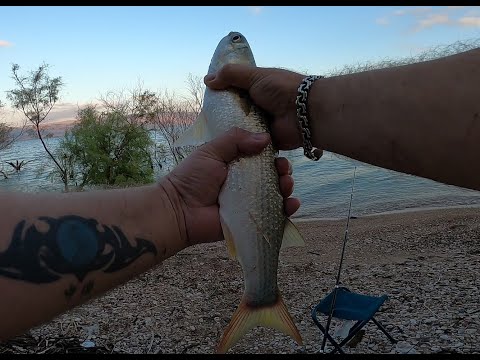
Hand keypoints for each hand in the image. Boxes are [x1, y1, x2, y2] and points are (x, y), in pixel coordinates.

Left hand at [164, 127, 299, 245]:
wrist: (179, 210)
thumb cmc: (192, 178)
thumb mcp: (212, 151)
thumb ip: (236, 139)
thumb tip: (266, 138)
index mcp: (237, 165)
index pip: (262, 158)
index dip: (273, 156)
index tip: (278, 156)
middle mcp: (246, 184)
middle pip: (273, 176)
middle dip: (283, 173)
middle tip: (282, 172)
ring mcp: (249, 203)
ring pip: (276, 195)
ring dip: (286, 189)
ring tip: (285, 186)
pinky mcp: (251, 220)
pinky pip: (273, 216)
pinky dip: (286, 211)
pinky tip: (291, 204)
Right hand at [205, 64, 321, 158]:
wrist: (305, 113)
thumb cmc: (281, 90)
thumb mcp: (254, 76)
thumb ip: (231, 74)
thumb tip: (207, 80)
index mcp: (257, 90)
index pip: (235, 94)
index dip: (222, 98)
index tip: (206, 105)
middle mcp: (259, 108)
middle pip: (236, 114)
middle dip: (224, 119)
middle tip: (206, 126)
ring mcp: (262, 126)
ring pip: (241, 130)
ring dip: (232, 133)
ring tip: (214, 139)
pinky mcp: (265, 142)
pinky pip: (250, 145)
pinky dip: (241, 146)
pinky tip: (227, 149)